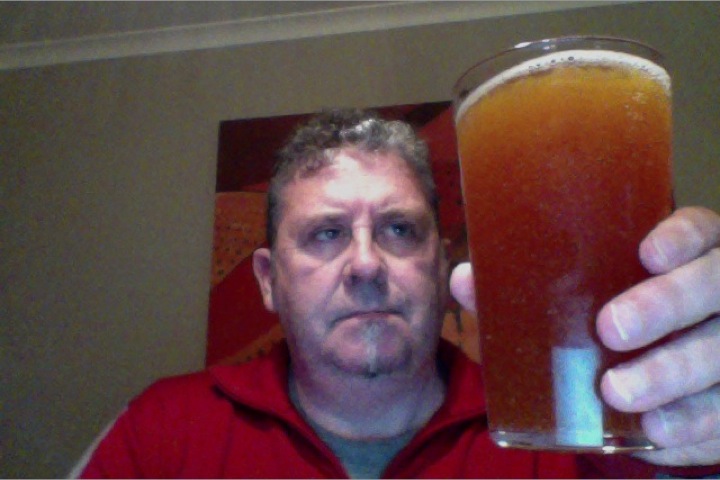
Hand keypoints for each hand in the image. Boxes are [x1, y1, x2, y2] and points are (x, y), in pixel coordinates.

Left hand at [449, 206, 719, 465]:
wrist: (651, 379)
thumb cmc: (604, 322)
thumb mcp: (571, 301)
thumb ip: (521, 288)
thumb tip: (466, 280)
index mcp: (681, 258)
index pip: (699, 232)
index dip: (681, 237)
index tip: (647, 253)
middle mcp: (713, 294)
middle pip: (714, 286)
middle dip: (666, 305)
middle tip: (611, 329)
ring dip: (674, 373)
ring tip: (619, 393)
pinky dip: (692, 425)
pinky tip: (654, 432)